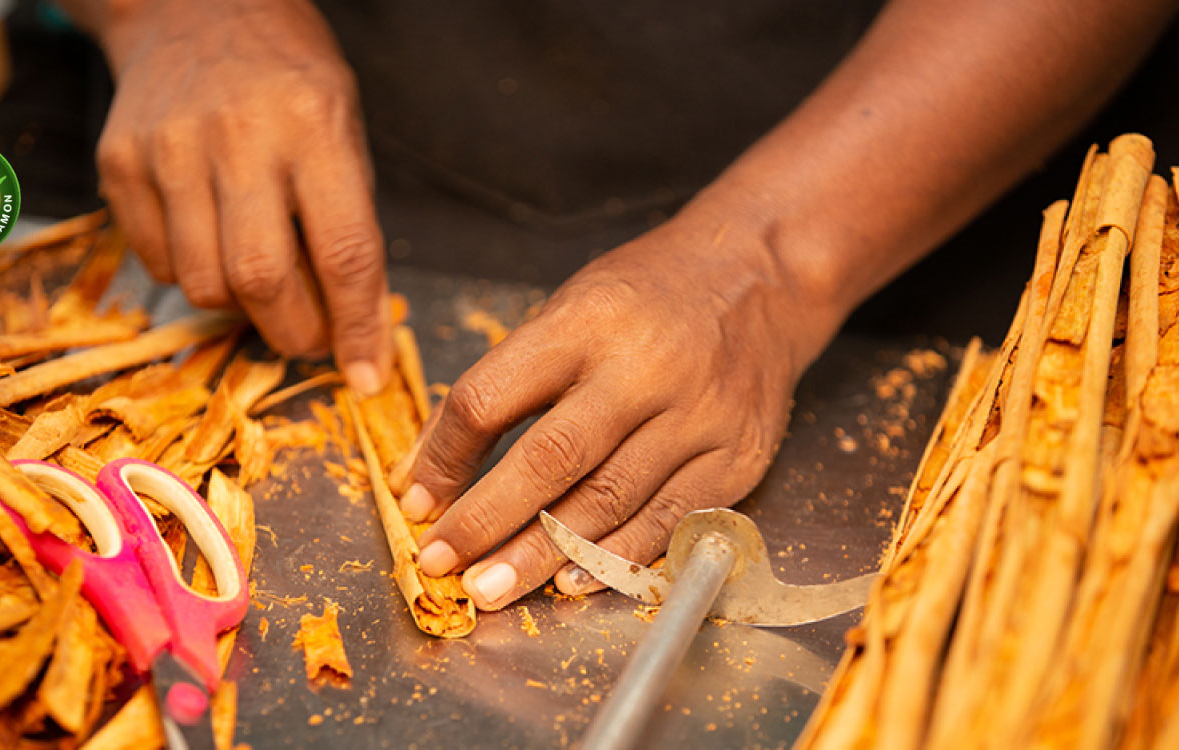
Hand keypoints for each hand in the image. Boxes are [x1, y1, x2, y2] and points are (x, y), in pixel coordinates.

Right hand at [94, 0, 389, 390]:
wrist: (193, 7)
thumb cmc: (286, 77)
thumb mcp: (343, 127)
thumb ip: (347, 220)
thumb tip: (354, 324)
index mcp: (313, 125)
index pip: (344, 252)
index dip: (358, 327)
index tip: (365, 375)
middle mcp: (238, 136)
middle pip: (262, 280)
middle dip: (294, 333)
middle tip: (309, 337)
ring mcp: (168, 148)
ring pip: (204, 286)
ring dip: (241, 309)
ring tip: (260, 277)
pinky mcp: (119, 162)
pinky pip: (159, 263)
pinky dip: (194, 276)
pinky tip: (212, 239)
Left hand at [392, 195, 845, 609]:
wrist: (760, 278)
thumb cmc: (647, 296)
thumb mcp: (569, 308)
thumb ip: (509, 381)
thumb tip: (435, 468)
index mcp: (587, 321)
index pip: (493, 397)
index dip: (445, 457)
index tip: (418, 501)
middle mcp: (645, 368)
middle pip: (551, 459)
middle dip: (487, 520)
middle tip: (443, 562)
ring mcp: (699, 415)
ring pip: (609, 501)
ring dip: (543, 554)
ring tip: (494, 587)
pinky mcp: (739, 455)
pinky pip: (669, 519)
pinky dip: (616, 556)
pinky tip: (573, 580)